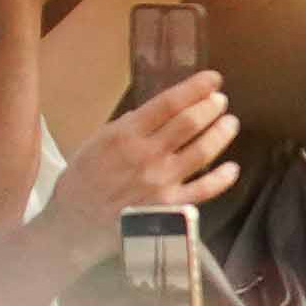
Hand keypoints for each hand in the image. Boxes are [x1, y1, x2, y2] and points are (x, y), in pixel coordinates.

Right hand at [59, 70, 241, 226]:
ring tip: (230, 123)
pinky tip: (232, 168)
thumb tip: (156, 111)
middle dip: (211, 107)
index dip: (196, 88)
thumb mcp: (96, 143)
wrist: (73, 225)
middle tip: (220, 101)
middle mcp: (146, 155)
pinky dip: (223, 178)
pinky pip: (204, 191)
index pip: (169, 103)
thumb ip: (127, 126)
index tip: (213, 79)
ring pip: (203, 151)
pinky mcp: (169, 207)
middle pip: (190, 123)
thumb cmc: (82, 181)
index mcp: (125, 135)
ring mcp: (160, 182)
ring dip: (222, 133)